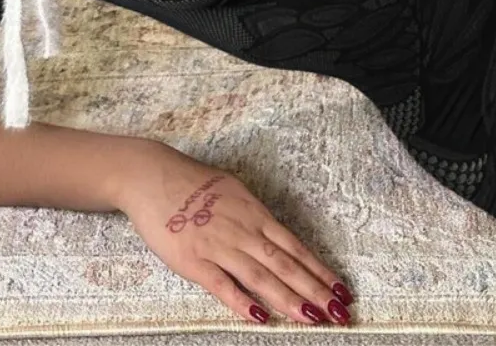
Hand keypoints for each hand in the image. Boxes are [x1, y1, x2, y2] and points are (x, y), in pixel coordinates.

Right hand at [117, 143, 354, 326]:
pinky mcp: (194, 261)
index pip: (295, 247)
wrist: (154, 178)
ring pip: (261, 277)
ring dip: (289, 299)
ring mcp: (219, 246)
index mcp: (255, 213)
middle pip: (285, 264)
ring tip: (312, 318)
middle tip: (339, 311)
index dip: (320, 270)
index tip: (341, 288)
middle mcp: (244, 230)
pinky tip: (260, 318)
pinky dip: (242, 302)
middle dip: (315, 290)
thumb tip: (277, 237)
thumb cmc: (195, 183)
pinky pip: (222, 285)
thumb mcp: (235, 191)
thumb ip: (255, 216)